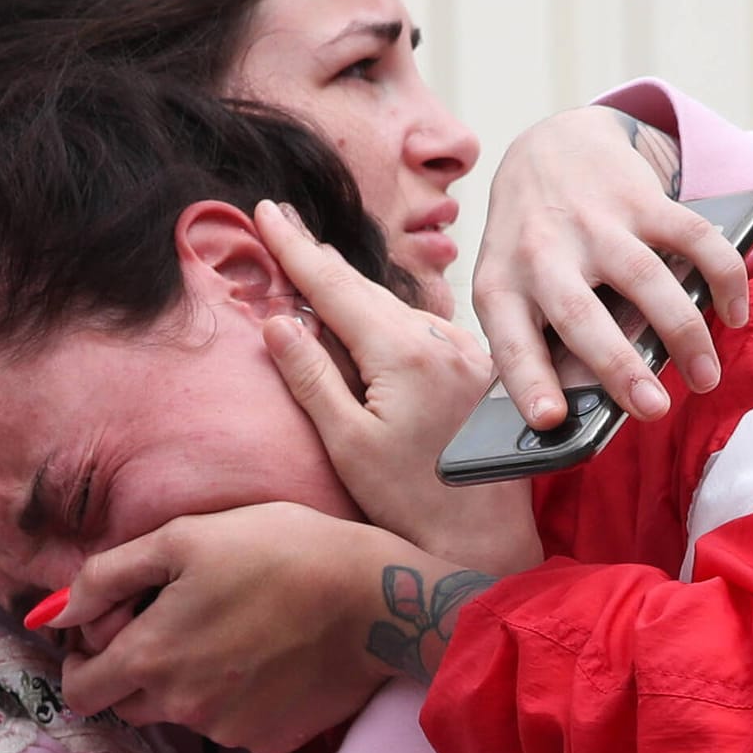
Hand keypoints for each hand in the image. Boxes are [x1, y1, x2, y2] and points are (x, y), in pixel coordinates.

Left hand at [43, 503, 446, 752]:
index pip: (79, 690)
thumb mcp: (183, 537)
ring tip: (235, 626)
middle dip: (136, 669)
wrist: (374, 598)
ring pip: (184, 713)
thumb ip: (105, 577)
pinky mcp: (270, 741)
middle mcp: (180, 707)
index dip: (86, 658)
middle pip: (127, 705)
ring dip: (191, 680)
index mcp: (148, 658)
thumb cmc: (278, 550)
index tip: (115, 628)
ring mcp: (227, 731)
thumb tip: (51, 615)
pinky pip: (234, 724)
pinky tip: (269, 653)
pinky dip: (239, 695)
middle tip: (178, 620)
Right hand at [255, 200, 542, 576]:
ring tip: (313, 261)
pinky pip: (421, 326)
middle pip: (365, 288)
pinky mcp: (477, 367)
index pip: (334, 287)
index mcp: (404, 353)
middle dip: (319, 258)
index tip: (267, 211)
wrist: (485, 541)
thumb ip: (312, 377)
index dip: (295, 248)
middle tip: (281, 221)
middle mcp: (442, 339)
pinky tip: (365, 313)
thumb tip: (278, 320)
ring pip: (394, 305)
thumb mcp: (348, 444)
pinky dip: (385, 315)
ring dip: (352, 287)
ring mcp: (466, 351)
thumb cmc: (410, 504)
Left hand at [474, 105, 749, 427]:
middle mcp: (540, 252)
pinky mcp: (639, 197)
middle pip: (580, 315)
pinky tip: (734, 314)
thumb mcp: (507, 286)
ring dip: (683, 333)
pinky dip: (723, 276)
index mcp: (500, 285)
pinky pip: (692, 238)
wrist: (546, 146)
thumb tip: (568, 414)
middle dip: (619, 367)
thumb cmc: (527, 244)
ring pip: (644, 279)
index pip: (509, 342)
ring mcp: (592, 222)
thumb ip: (532, 338)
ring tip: (706, 379)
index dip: (528, 381)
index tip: (549, 420)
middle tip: (653, 410)